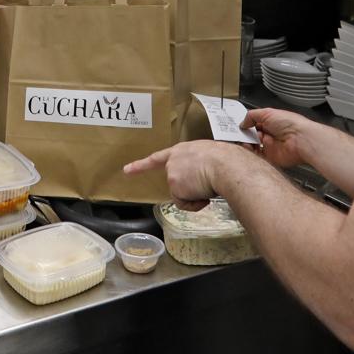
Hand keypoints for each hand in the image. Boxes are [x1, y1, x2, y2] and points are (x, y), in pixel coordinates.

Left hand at [124, 141, 248, 210]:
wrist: (226, 165)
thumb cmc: (227, 159)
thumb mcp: (211, 155)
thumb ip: (201, 164)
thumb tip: (212, 175)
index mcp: (183, 149)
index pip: (158, 158)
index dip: (142, 165)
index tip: (126, 170)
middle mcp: (173, 160)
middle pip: (176, 181)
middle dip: (190, 188)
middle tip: (207, 185)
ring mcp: (172, 173)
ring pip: (182, 194)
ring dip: (196, 195)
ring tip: (209, 185)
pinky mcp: (175, 186)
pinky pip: (184, 203)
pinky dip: (195, 204)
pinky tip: (205, 194)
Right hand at [241, 108, 319, 167]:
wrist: (301, 140)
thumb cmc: (290, 124)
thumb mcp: (267, 113)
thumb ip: (252, 116)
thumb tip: (242, 122)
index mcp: (271, 122)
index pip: (255, 123)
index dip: (245, 125)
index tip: (236, 126)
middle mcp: (271, 134)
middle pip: (252, 135)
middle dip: (244, 135)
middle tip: (237, 135)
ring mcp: (271, 146)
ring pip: (253, 146)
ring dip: (246, 144)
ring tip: (243, 141)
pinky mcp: (271, 157)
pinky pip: (258, 156)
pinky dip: (251, 153)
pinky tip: (248, 148)